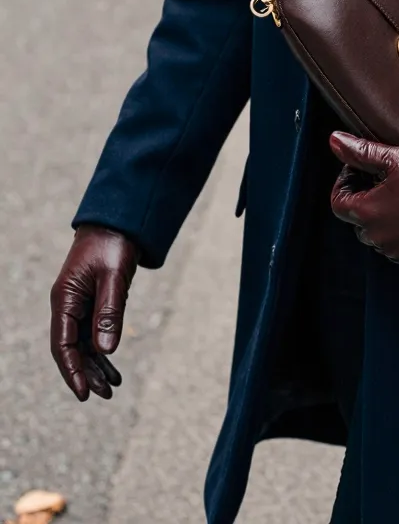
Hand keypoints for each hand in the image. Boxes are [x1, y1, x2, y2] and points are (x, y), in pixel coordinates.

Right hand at [49, 223, 138, 400]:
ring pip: (83, 344)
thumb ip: (109, 311)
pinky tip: (113, 366)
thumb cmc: (113, 244)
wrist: (118, 221)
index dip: (72, 371)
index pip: (62, 345)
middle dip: (86, 373)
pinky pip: (94, 333)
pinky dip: (104, 350)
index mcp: (65, 298)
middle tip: (106, 395)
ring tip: (113, 387)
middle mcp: (67, 304)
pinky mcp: (92, 302)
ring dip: (97, 365)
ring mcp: (78, 304)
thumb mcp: (114, 277)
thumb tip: (106, 351)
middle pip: (72, 348)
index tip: (83, 394)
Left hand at [328, 131, 398, 270]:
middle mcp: (377, 238)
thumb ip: (361, 151)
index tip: (361, 168)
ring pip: (379, 233)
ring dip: (385, 216)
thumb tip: (335, 141)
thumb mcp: (396, 158)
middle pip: (357, 219)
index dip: (345, 181)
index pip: (338, 201)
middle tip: (386, 178)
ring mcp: (397, 252)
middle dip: (366, 198)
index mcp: (366, 213)